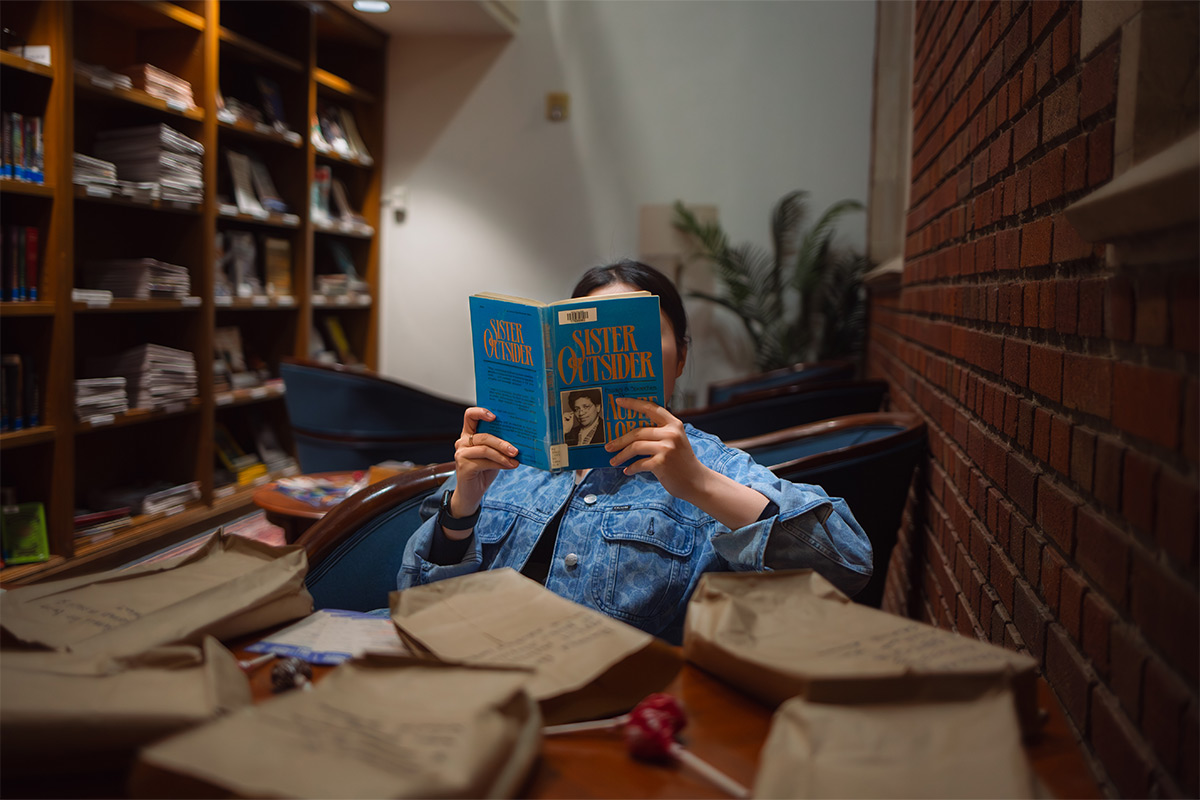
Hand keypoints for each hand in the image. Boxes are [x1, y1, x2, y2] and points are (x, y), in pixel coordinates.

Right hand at [451, 407, 518, 519]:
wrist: (472, 493)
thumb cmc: (484, 471)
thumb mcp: (494, 455)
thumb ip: (499, 445)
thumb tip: (520, 439)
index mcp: (469, 434)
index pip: (470, 416)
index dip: (481, 412)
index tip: (495, 416)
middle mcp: (462, 442)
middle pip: (483, 435)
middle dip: (502, 442)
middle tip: (516, 449)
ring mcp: (461, 453)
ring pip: (485, 448)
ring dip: (503, 454)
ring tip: (515, 458)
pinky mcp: (463, 465)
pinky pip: (485, 461)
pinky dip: (500, 463)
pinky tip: (510, 466)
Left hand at [604, 397, 770, 529]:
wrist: (697, 482)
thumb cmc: (682, 462)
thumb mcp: (675, 441)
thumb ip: (660, 433)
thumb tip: (631, 433)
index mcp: (673, 424)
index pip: (651, 408)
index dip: (633, 403)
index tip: (618, 401)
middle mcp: (671, 433)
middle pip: (637, 432)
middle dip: (619, 440)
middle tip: (608, 446)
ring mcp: (667, 448)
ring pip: (635, 447)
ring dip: (621, 455)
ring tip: (613, 461)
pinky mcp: (662, 463)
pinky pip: (639, 463)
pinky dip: (630, 468)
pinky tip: (627, 471)